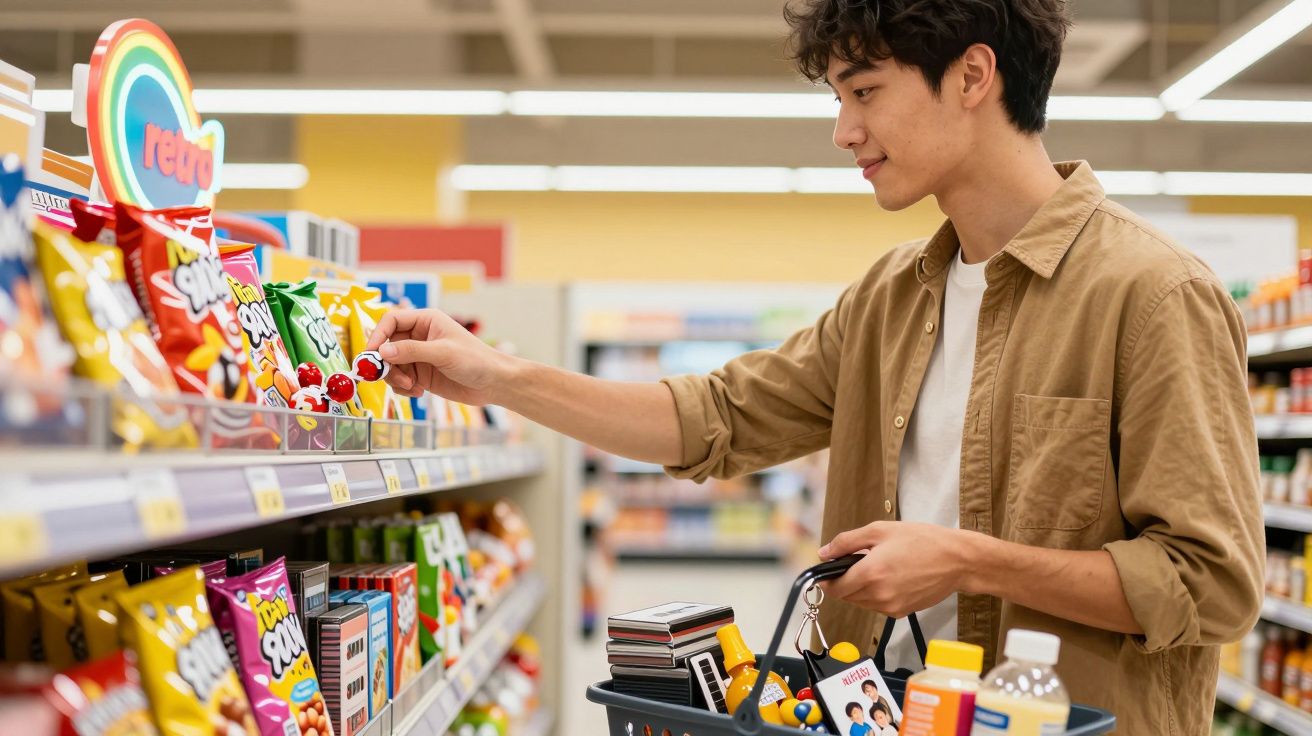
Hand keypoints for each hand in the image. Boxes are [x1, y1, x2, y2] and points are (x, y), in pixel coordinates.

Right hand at [366, 309, 516, 405]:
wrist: (493, 383)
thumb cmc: (476, 360)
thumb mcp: (443, 353)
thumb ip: (412, 351)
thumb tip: (382, 351)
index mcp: (425, 321)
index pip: (391, 321)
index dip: (378, 335)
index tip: (371, 355)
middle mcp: (418, 336)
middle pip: (386, 345)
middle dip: (385, 363)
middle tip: (392, 378)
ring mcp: (418, 356)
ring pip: (390, 365)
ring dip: (395, 378)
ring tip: (411, 387)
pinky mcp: (420, 374)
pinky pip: (399, 380)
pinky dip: (402, 388)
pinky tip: (418, 393)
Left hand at [818, 522, 969, 618]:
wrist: (957, 561)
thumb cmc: (922, 541)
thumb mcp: (880, 530)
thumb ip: (847, 542)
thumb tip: (824, 553)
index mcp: (871, 573)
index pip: (835, 588)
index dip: (826, 581)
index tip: (826, 573)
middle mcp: (879, 595)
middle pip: (846, 597)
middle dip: (844, 582)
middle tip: (855, 563)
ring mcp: (891, 607)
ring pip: (861, 603)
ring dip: (859, 589)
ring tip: (876, 568)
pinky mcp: (901, 612)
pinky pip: (877, 606)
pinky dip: (875, 595)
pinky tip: (889, 578)